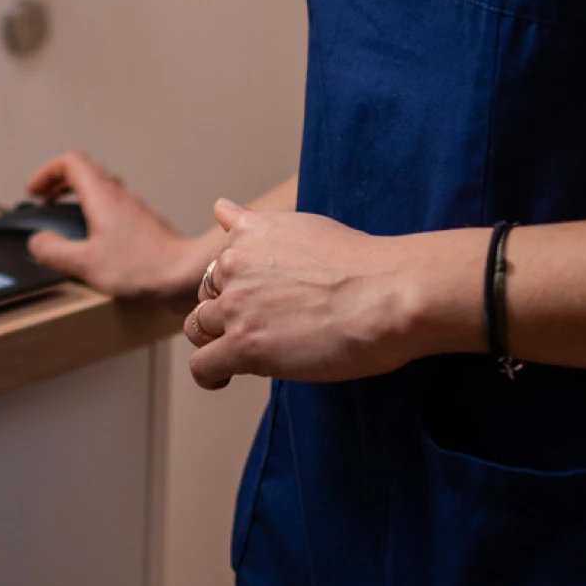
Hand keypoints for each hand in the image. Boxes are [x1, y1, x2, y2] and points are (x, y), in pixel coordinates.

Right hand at [19, 149, 212, 298]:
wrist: (185, 273)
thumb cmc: (143, 267)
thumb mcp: (86, 263)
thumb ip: (54, 251)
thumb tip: (37, 242)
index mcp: (102, 195)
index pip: (70, 162)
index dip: (46, 172)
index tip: (34, 191)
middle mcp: (118, 194)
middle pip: (84, 170)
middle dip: (58, 181)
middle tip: (45, 198)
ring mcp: (133, 207)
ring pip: (99, 186)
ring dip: (77, 195)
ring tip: (65, 216)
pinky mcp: (142, 222)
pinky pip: (112, 204)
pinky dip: (93, 210)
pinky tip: (92, 236)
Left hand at [183, 200, 483, 389]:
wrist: (388, 295)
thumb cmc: (363, 264)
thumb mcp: (303, 224)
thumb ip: (256, 225)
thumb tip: (220, 208)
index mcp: (250, 232)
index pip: (221, 263)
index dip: (236, 286)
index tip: (259, 302)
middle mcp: (234, 263)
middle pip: (205, 295)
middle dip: (225, 313)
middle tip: (259, 329)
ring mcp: (236, 305)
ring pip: (198, 328)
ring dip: (219, 342)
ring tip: (245, 354)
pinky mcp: (243, 345)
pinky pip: (203, 365)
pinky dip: (210, 374)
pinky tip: (226, 377)